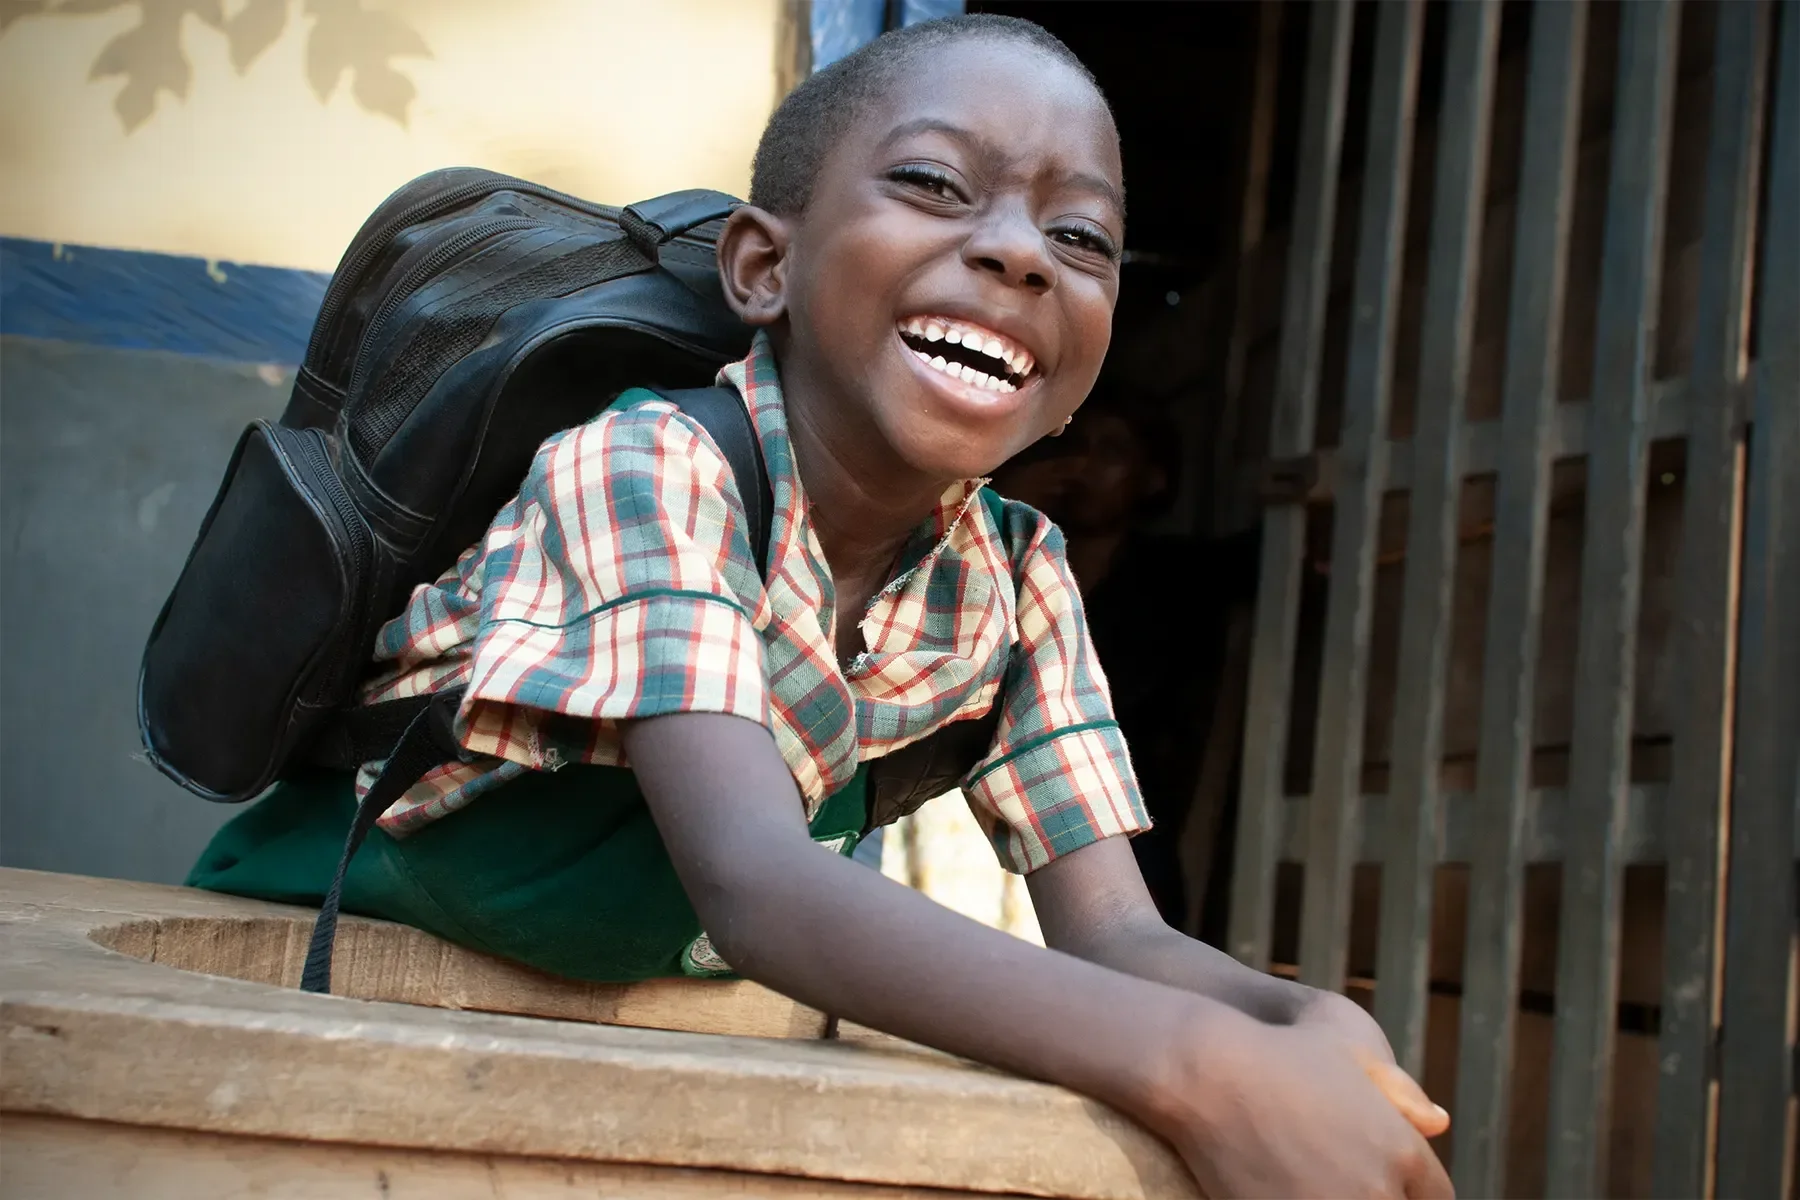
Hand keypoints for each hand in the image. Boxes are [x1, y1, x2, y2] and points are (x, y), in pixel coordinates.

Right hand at [1155, 1010, 1454, 1198]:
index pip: (1435, 1198)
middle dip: (1379, 1197)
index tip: (1384, 1184)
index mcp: (1402, 1150)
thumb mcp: (1347, 1047)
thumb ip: (1399, 1089)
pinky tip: (1284, 1193)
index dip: (1410, 1192)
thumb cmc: (1275, 1049)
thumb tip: (1438, 1122)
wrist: (1205, 1072)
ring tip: (1310, 1186)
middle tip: (1342, 1180)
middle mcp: (1376, 1191)